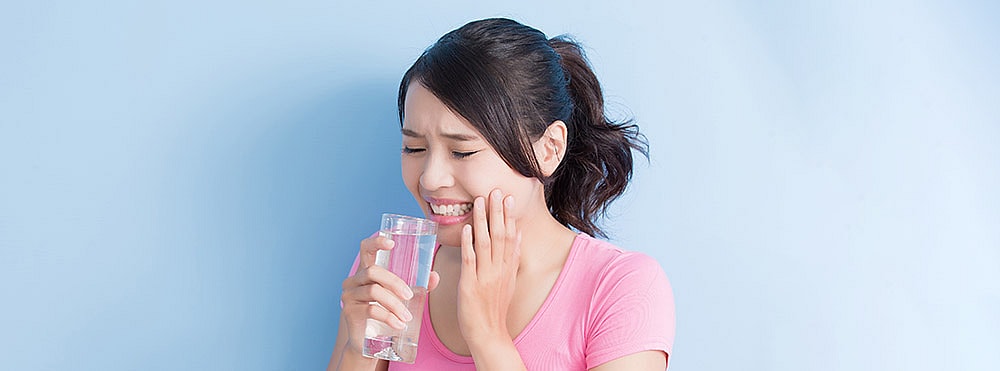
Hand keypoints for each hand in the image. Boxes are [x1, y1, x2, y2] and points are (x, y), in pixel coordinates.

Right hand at [339, 236, 440, 354]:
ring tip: (407, 317)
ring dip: (395, 304)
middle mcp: (354, 280)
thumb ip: (419, 286)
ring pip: (374, 291)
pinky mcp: (349, 312)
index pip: (366, 249)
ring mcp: (349, 295)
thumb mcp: (402, 298)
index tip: (392, 243)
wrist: (369, 342)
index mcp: (366, 271)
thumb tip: (434, 276)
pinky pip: (371, 310)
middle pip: (373, 271)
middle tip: (410, 295)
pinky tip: (399, 325)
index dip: (376, 242)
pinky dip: (389, 317)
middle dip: (395, 283)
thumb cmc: (386, 314)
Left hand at [457, 188, 521, 346]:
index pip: (510, 236)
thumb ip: (512, 258)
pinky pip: (470, 260)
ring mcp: (485, 276)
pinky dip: (468, 243)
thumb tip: (518, 234)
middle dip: (497, 212)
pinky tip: (467, 228)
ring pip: (485, 243)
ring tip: (479, 201)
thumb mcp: (508, 280)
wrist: (488, 333)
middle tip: (495, 191)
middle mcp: (499, 270)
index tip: (508, 197)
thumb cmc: (494, 308)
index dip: (509, 216)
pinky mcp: (470, 284)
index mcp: (508, 268)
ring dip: (482, 220)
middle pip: (500, 235)